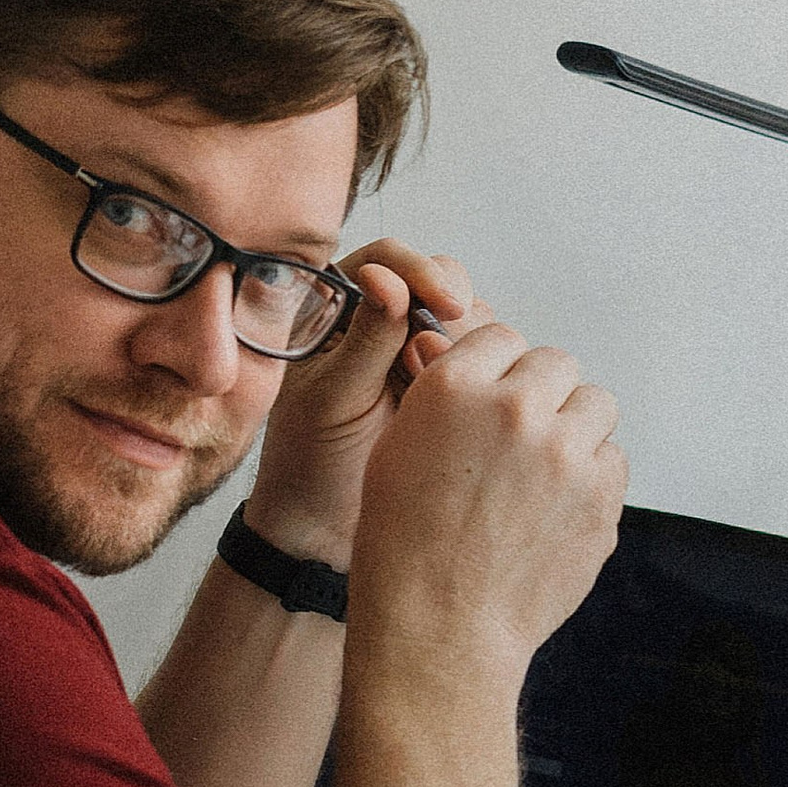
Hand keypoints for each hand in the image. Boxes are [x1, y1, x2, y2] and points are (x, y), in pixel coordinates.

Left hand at [243, 244, 488, 567]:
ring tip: (435, 392)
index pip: (386, 259)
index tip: (446, 303)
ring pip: (464, 319)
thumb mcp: (333, 398)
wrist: (323, 527)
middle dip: (450, 313)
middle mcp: (376, 318)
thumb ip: (365, 339)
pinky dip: (478, 374)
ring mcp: (413, 350)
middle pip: (435, 280)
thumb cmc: (309, 461)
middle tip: (440, 357)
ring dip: (465, 347)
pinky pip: (477, 359)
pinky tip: (462, 406)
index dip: (421, 271)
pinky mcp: (442, 382)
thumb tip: (387, 277)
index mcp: (333, 307)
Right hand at [346, 314, 625, 672]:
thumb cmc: (407, 548)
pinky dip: (593, 478)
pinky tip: (555, 509)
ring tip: (542, 475)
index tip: (493, 398)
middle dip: (542, 396)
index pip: (503, 338)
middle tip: (519, 441)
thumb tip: (482, 369)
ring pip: (595, 406)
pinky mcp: (601, 496)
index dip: (498, 370)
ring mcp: (565, 453)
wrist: (440, 627)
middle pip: (557, 365)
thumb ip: (446, 398)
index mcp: (455, 387)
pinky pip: (613, 460)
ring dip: (575, 431)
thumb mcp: (398, 450)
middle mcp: (515, 409)